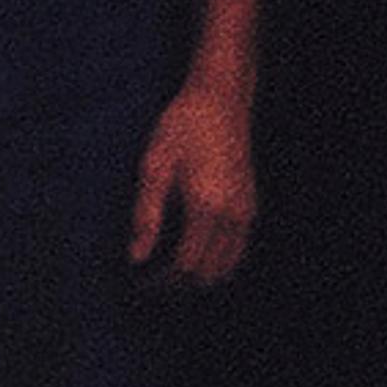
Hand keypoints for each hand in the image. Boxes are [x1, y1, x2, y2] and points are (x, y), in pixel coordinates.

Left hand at [127, 77, 254, 285]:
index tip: (138, 284)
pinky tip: (190, 256)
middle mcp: (233, 215)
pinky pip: (237, 250)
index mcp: (206, 207)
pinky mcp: (250, 206)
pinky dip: (215, 262)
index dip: (161, 282)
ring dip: (198, 277)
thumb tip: (135, 258)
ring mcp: (246, 211)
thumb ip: (145, 215)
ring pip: (227, 266)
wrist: (220, 100)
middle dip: (178, 286)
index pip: (185, 264)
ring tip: (167, 277)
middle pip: (208, 272)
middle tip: (149, 285)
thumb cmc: (180, 128)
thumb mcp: (153, 167)